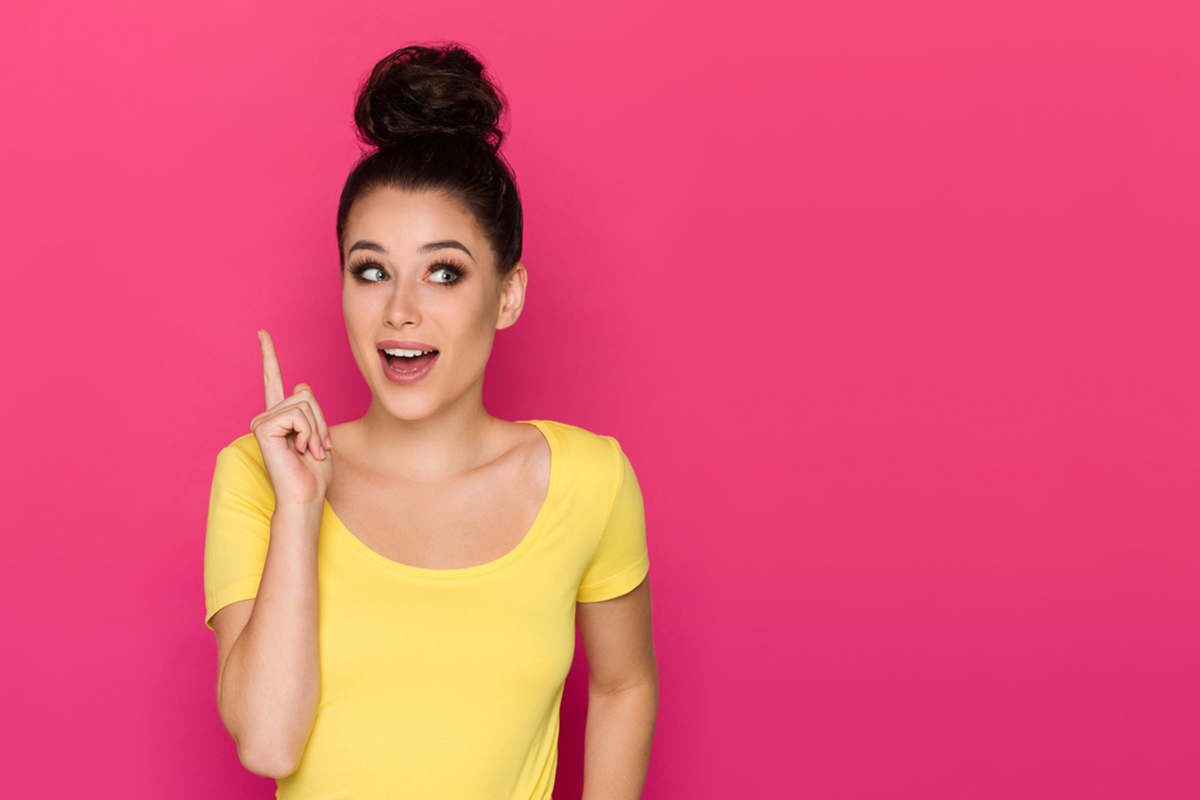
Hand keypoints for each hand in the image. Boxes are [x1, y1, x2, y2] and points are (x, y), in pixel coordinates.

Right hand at [250, 330, 333, 507]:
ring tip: (309, 451)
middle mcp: (266, 416)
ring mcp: (262, 421)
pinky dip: (308, 432)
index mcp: (279, 417)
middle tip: (316, 448)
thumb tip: (300, 385)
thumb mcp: (320, 435)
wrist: (306, 496)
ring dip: (316, 429)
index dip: (268, 355)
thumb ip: (311, 411)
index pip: (274, 380)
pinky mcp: (262, 427)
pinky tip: (300, 450)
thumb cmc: (314, 473)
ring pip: (304, 403)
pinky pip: (297, 414)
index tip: (262, 333)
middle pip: (305, 394)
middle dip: (320, 421)